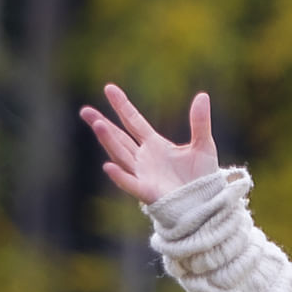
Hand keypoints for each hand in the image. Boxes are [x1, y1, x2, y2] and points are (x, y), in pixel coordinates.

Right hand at [84, 84, 223, 203]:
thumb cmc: (201, 176)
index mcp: (154, 144)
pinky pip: (130, 183)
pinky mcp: (147, 191)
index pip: (133, 121)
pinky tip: (109, 166)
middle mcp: (143, 158)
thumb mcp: (204, 144)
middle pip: (119, 137)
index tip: (109, 88)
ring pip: (121, 155)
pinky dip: (120, 176)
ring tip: (98, 125)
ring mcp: (142, 174)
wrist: (206, 203)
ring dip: (109, 141)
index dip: (122, 105)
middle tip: (86, 111)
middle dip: (102, 124)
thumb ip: (200, 122)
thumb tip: (202, 95)